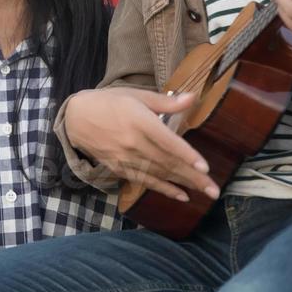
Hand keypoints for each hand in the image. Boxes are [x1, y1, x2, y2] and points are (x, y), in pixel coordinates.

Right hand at [66, 88, 217, 202]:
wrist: (76, 118)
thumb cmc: (109, 102)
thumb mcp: (137, 95)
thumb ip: (166, 102)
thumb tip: (193, 98)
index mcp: (139, 120)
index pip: (167, 141)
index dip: (186, 155)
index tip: (204, 167)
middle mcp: (133, 142)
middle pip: (167, 162)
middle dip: (193, 177)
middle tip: (215, 190)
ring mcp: (125, 158)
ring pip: (159, 174)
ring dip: (183, 185)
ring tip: (204, 193)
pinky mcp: (120, 168)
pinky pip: (145, 181)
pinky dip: (163, 189)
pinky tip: (181, 196)